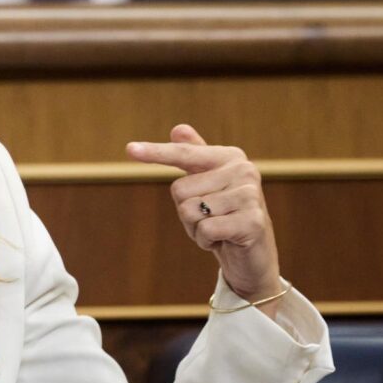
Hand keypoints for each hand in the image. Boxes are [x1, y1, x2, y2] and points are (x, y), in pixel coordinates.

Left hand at [126, 124, 282, 309]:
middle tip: (210, 218)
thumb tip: (178, 128)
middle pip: (179, 190)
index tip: (129, 149)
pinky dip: (206, 241)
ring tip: (219, 229)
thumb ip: (195, 154)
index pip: (184, 153)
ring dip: (196, 229)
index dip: (156, 152)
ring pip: (189, 212)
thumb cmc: (224, 215)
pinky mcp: (252, 221)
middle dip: (186, 212)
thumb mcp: (208, 184)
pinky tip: (224, 240)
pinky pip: (205, 230)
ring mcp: (250, 195)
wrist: (253, 255)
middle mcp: (243, 170)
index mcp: (229, 157)